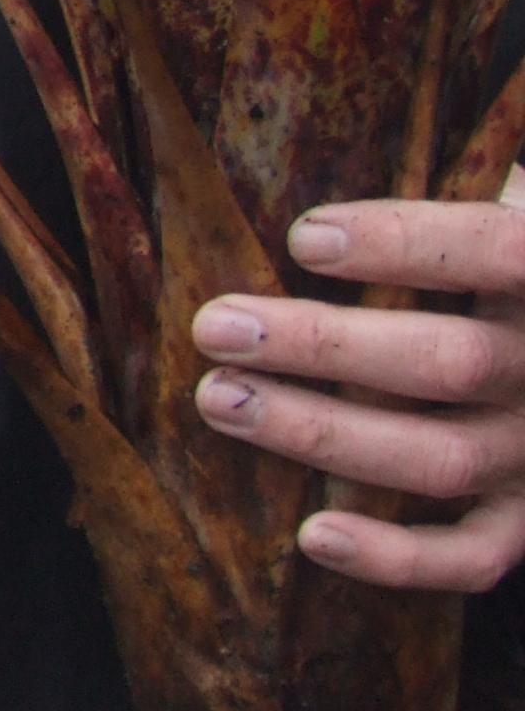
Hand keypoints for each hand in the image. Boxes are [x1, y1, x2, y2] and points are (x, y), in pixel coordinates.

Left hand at [190, 169, 524, 592]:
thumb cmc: (503, 274)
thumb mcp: (504, 214)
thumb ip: (459, 190)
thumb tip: (332, 151)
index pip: (495, 252)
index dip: (405, 244)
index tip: (302, 238)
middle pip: (444, 364)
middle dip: (322, 346)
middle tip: (215, 326)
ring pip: (438, 458)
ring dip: (320, 433)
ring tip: (218, 399)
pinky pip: (472, 558)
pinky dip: (397, 558)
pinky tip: (312, 533)